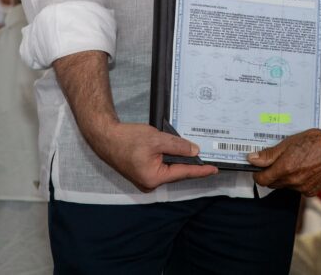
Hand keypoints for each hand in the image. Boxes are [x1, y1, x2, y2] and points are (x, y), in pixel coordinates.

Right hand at [87, 121, 217, 192]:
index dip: (200, 170)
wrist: (106, 137)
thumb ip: (178, 146)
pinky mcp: (142, 172)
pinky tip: (178, 152)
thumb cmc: (127, 139)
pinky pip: (161, 166)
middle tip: (209, 157)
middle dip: (190, 164)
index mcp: (153, 178)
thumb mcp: (156, 139)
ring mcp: (145, 179)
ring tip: (195, 152)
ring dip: (179, 160)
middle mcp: (150, 183)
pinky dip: (170, 159)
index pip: (183, 173)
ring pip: (169, 169)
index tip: (215, 169)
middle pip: (177, 172)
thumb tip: (195, 151)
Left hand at [249, 129, 320, 195]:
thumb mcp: (289, 142)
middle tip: (278, 161)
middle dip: (271, 174)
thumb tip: (253, 159)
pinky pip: (297, 188)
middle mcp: (292, 181)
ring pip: (285, 185)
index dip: (258, 173)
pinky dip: (297, 181)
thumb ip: (270, 154)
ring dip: (285, 177)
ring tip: (295, 162)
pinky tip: (304, 169)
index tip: (259, 167)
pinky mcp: (311, 192)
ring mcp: (302, 188)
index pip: (262, 179)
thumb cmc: (316, 142)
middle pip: (272, 183)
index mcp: (285, 169)